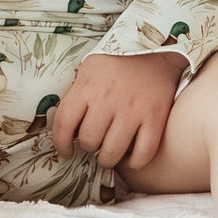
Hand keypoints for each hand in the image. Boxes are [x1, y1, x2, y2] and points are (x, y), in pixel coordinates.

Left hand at [51, 51, 188, 170]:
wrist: (156, 55)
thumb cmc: (117, 67)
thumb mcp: (90, 70)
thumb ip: (76, 94)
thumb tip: (64, 128)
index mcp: (88, 85)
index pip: (64, 123)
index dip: (61, 144)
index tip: (66, 152)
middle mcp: (108, 98)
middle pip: (89, 141)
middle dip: (89, 147)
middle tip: (95, 143)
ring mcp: (133, 109)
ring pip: (112, 153)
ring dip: (108, 158)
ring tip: (109, 152)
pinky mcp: (155, 118)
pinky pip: (141, 155)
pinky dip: (134, 162)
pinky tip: (130, 156)